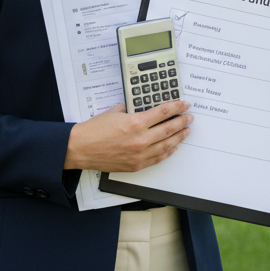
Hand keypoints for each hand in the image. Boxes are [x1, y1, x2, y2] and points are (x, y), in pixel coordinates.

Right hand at [64, 100, 192, 172]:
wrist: (80, 149)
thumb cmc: (94, 130)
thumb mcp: (114, 111)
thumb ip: (130, 109)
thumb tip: (139, 109)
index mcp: (136, 122)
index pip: (164, 112)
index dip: (177, 107)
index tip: (184, 105)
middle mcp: (141, 139)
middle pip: (169, 129)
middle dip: (182, 122)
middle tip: (189, 117)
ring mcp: (140, 154)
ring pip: (167, 145)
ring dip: (179, 137)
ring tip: (186, 131)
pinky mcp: (136, 165)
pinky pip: (158, 158)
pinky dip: (168, 152)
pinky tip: (173, 147)